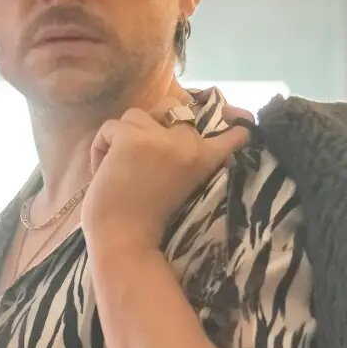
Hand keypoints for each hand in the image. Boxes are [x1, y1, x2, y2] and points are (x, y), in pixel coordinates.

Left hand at [82, 102, 250, 255]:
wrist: (125, 240)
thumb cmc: (147, 219)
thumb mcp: (179, 183)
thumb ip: (183, 157)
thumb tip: (175, 129)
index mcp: (205, 159)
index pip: (230, 133)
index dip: (236, 122)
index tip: (246, 122)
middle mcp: (189, 143)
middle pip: (172, 107)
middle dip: (152, 124)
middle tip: (140, 157)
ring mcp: (161, 138)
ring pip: (135, 115)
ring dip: (121, 138)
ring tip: (118, 168)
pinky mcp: (132, 138)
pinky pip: (110, 127)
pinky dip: (100, 148)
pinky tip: (102, 171)